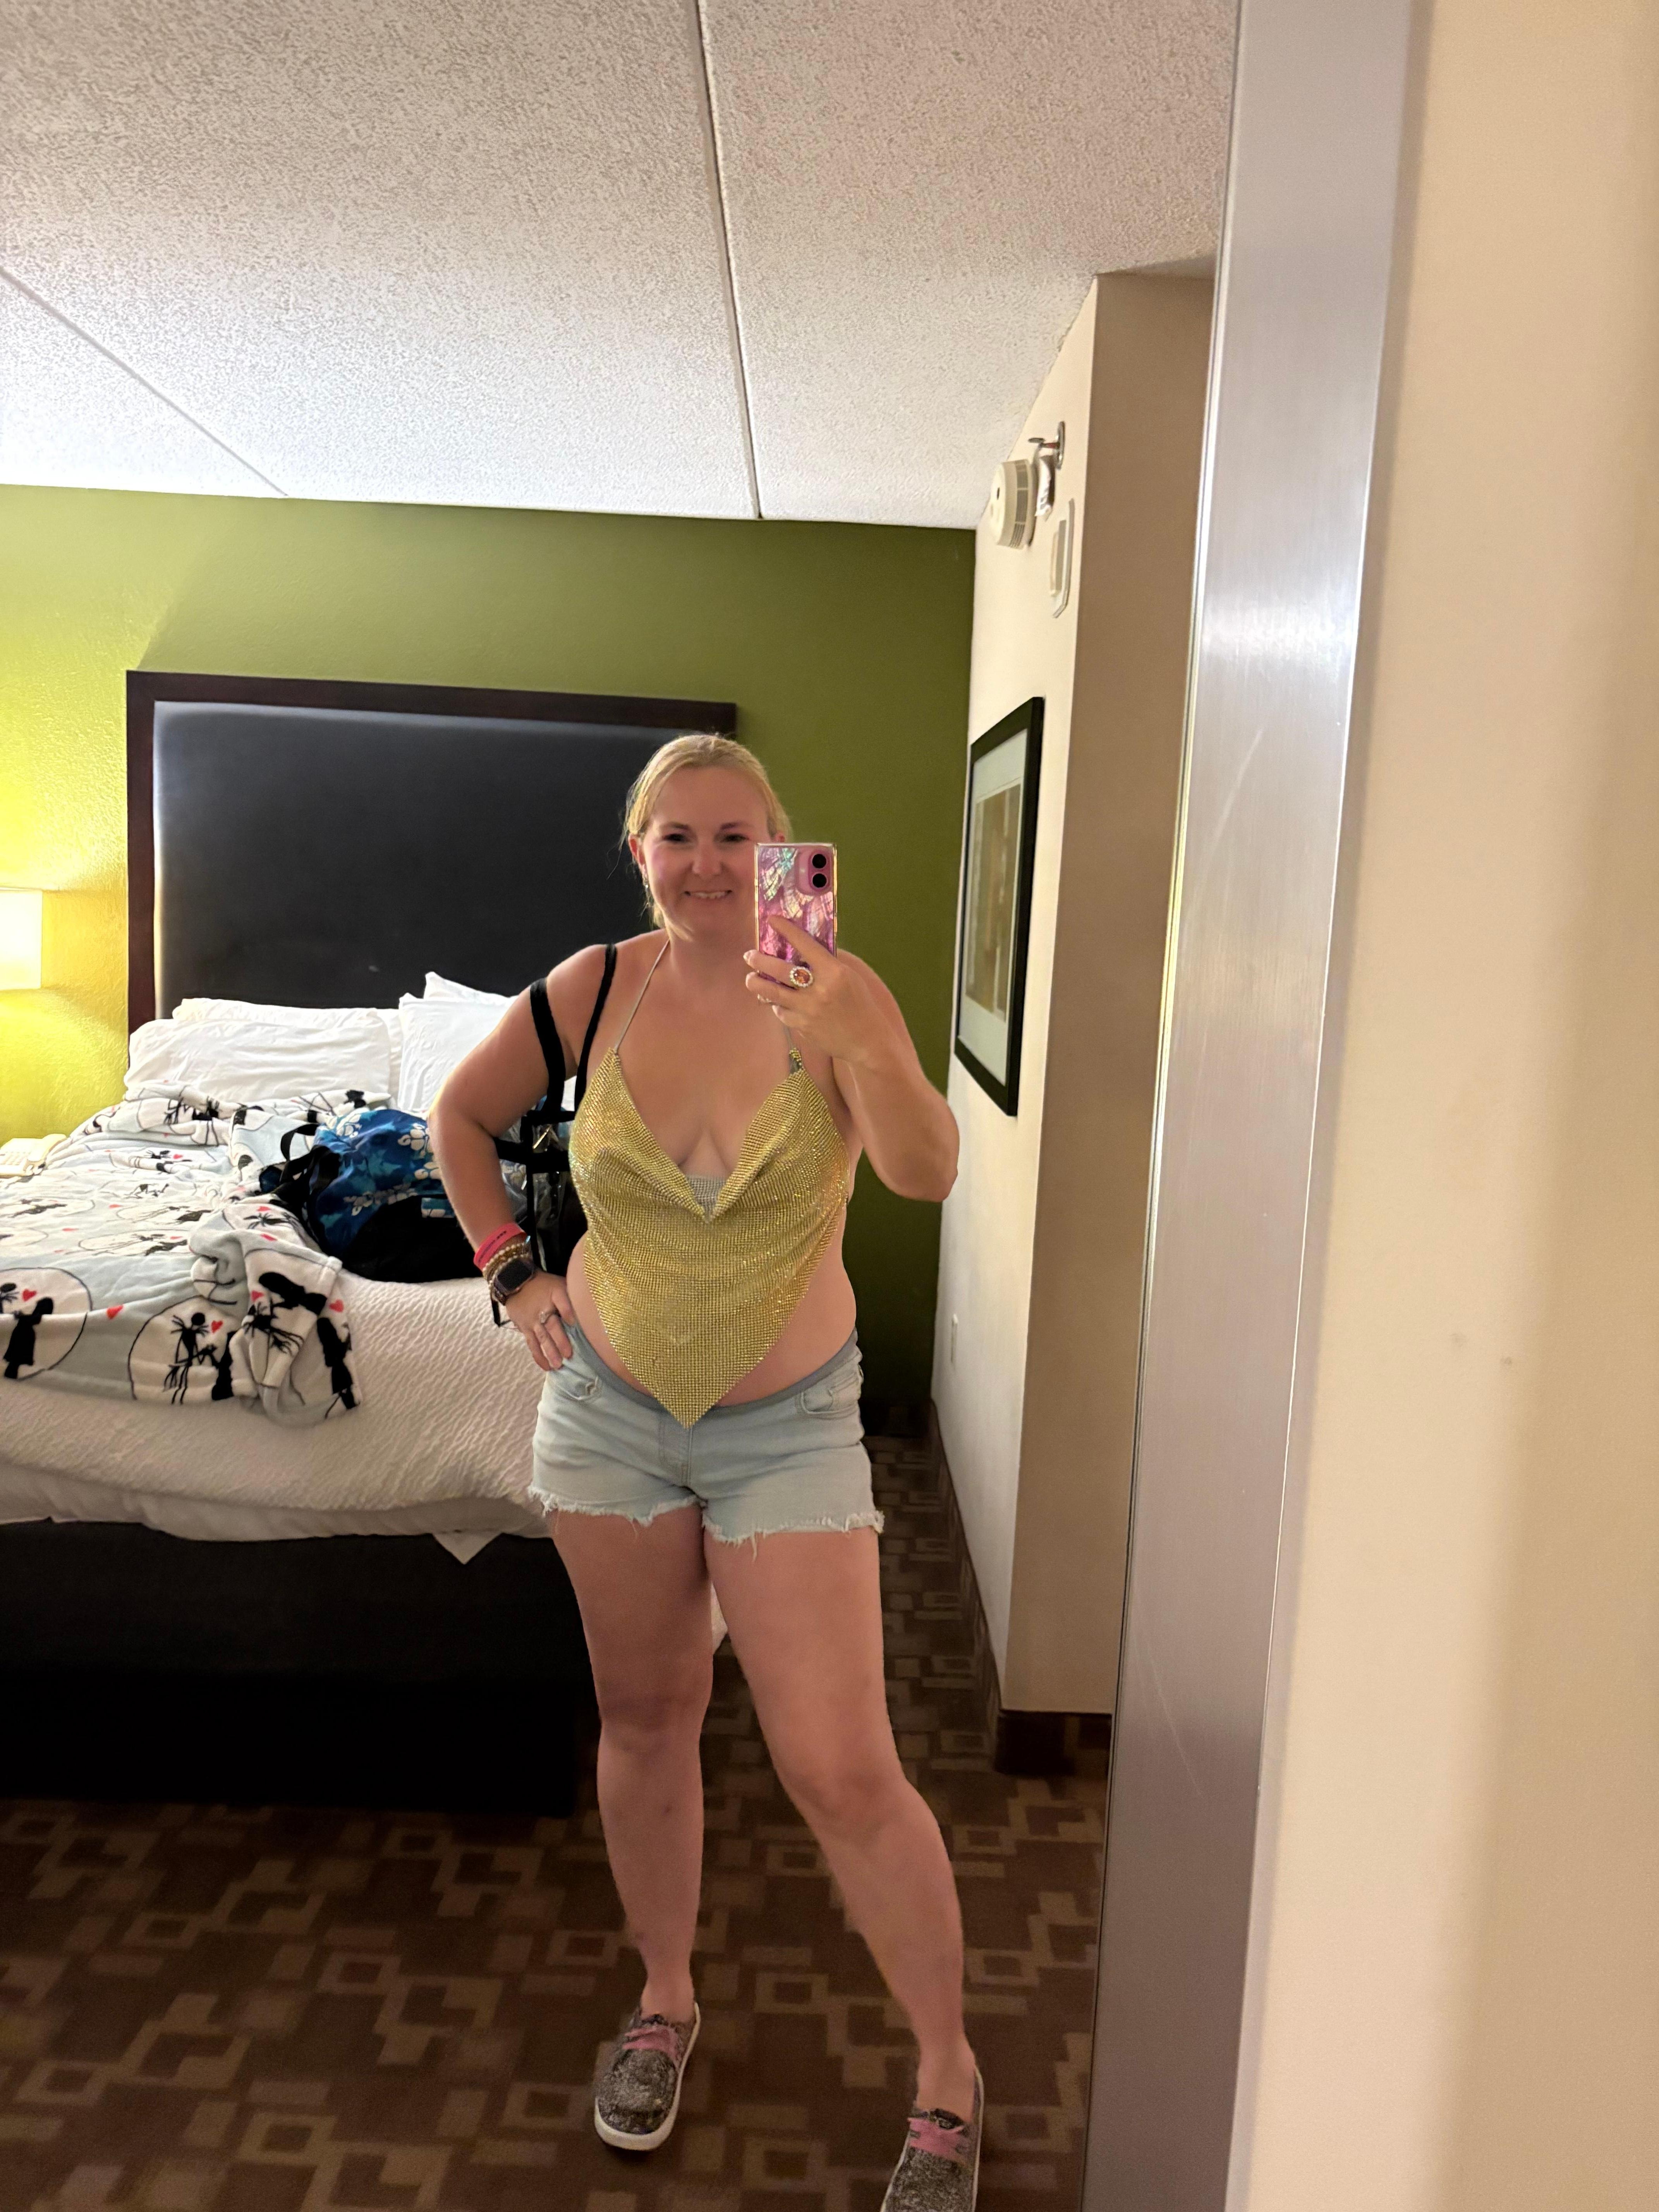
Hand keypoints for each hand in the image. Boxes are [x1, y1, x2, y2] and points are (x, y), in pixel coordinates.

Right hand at [499, 1269, 574, 1371]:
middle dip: (560, 1340)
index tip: (574, 1323)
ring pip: (541, 1338)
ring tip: (558, 1365)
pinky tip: (546, 1367)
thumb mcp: (559, 1284)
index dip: (568, 1312)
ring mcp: (532, 1321)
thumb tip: (583, 1312)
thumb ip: (570, 1298)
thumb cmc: (543, 1285)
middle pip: (552, 1326)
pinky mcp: (525, 1328)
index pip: (563, 1303)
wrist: (516, 1282)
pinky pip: (532, 1344)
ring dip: (550, 1352)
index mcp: (554, 1296)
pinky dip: (538, 1356)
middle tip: (569, 1355)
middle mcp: (542, 1310)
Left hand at [743, 917, 893, 1067]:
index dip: (786, 930)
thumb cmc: (859, 1004)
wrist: (865, 1040)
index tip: (772, 920)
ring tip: (751, 978)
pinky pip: (781, 1012)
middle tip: (749, 955)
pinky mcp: (801, 1026)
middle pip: (779, 969)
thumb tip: (805, 945)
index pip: (805, 944)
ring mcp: (808, 1009)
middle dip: (759, 960)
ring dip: (756, 983)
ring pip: (771, 993)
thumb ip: (828, 962)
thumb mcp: (850, 977)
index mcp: (834, 972)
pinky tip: (777, 1001)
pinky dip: (777, 1005)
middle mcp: (819, 989)